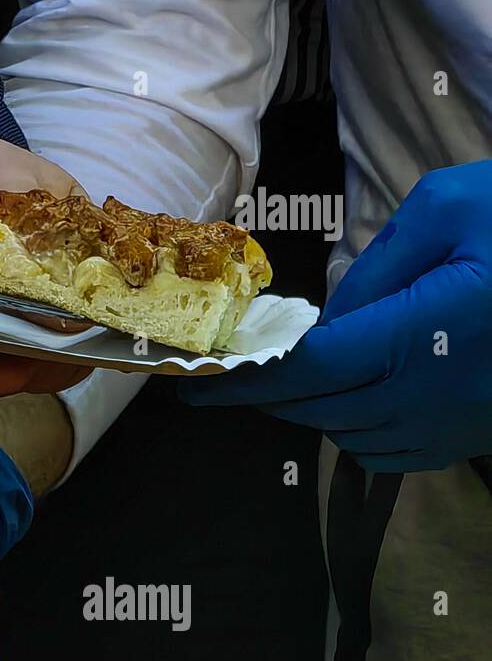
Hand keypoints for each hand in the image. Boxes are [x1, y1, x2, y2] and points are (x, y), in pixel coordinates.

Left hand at [182, 161, 491, 470]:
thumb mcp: (450, 208)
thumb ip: (376, 266)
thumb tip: (331, 320)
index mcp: (427, 332)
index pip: (308, 372)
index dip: (245, 383)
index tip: (196, 388)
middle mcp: (441, 392)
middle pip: (322, 411)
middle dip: (268, 398)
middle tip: (229, 379)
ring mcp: (465, 422)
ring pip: (356, 440)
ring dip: (310, 415)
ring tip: (284, 383)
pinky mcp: (482, 433)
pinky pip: (398, 452)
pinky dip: (357, 433)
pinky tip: (351, 399)